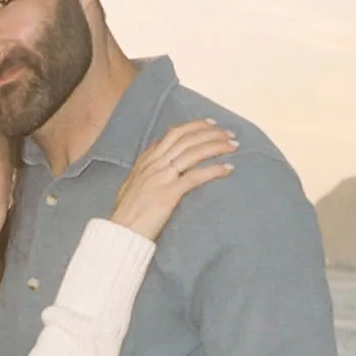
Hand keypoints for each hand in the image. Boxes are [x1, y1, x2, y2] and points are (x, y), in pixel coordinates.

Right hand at [108, 120, 236, 242]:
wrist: (121, 232)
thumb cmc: (126, 214)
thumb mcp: (132, 185)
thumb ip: (145, 172)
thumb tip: (157, 165)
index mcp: (146, 161)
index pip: (173, 134)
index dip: (194, 126)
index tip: (211, 124)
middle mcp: (154, 164)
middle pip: (187, 139)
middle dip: (211, 133)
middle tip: (229, 133)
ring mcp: (161, 177)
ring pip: (193, 152)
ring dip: (216, 146)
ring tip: (234, 146)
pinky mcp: (168, 194)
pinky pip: (195, 176)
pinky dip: (214, 170)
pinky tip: (228, 168)